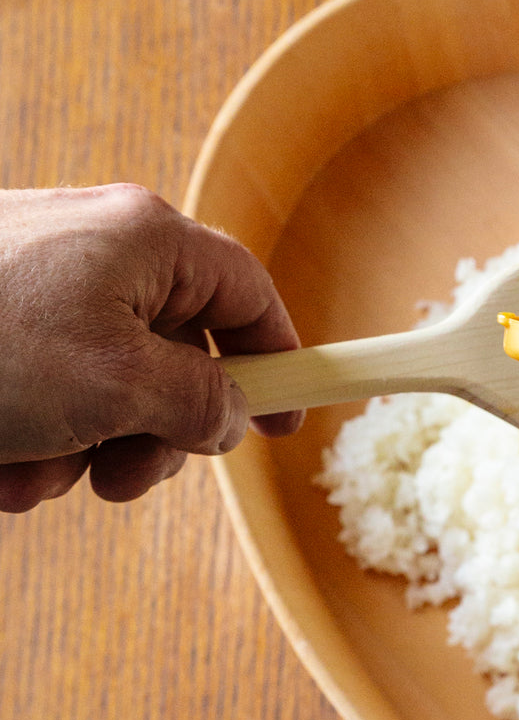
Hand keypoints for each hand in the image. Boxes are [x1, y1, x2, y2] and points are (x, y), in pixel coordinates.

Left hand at [0, 184, 301, 511]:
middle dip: (155, 434)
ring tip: (31, 471)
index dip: (279, 360)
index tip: (286, 421)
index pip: (249, 295)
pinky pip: (44, 393)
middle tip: (130, 478)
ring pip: (107, 388)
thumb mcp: (119, 384)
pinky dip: (30, 439)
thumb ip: (201, 402)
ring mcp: (39, 288)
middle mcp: (97, 254)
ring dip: (83, 449)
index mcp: (146, 241)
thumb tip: (231, 416)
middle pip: (177, 355)